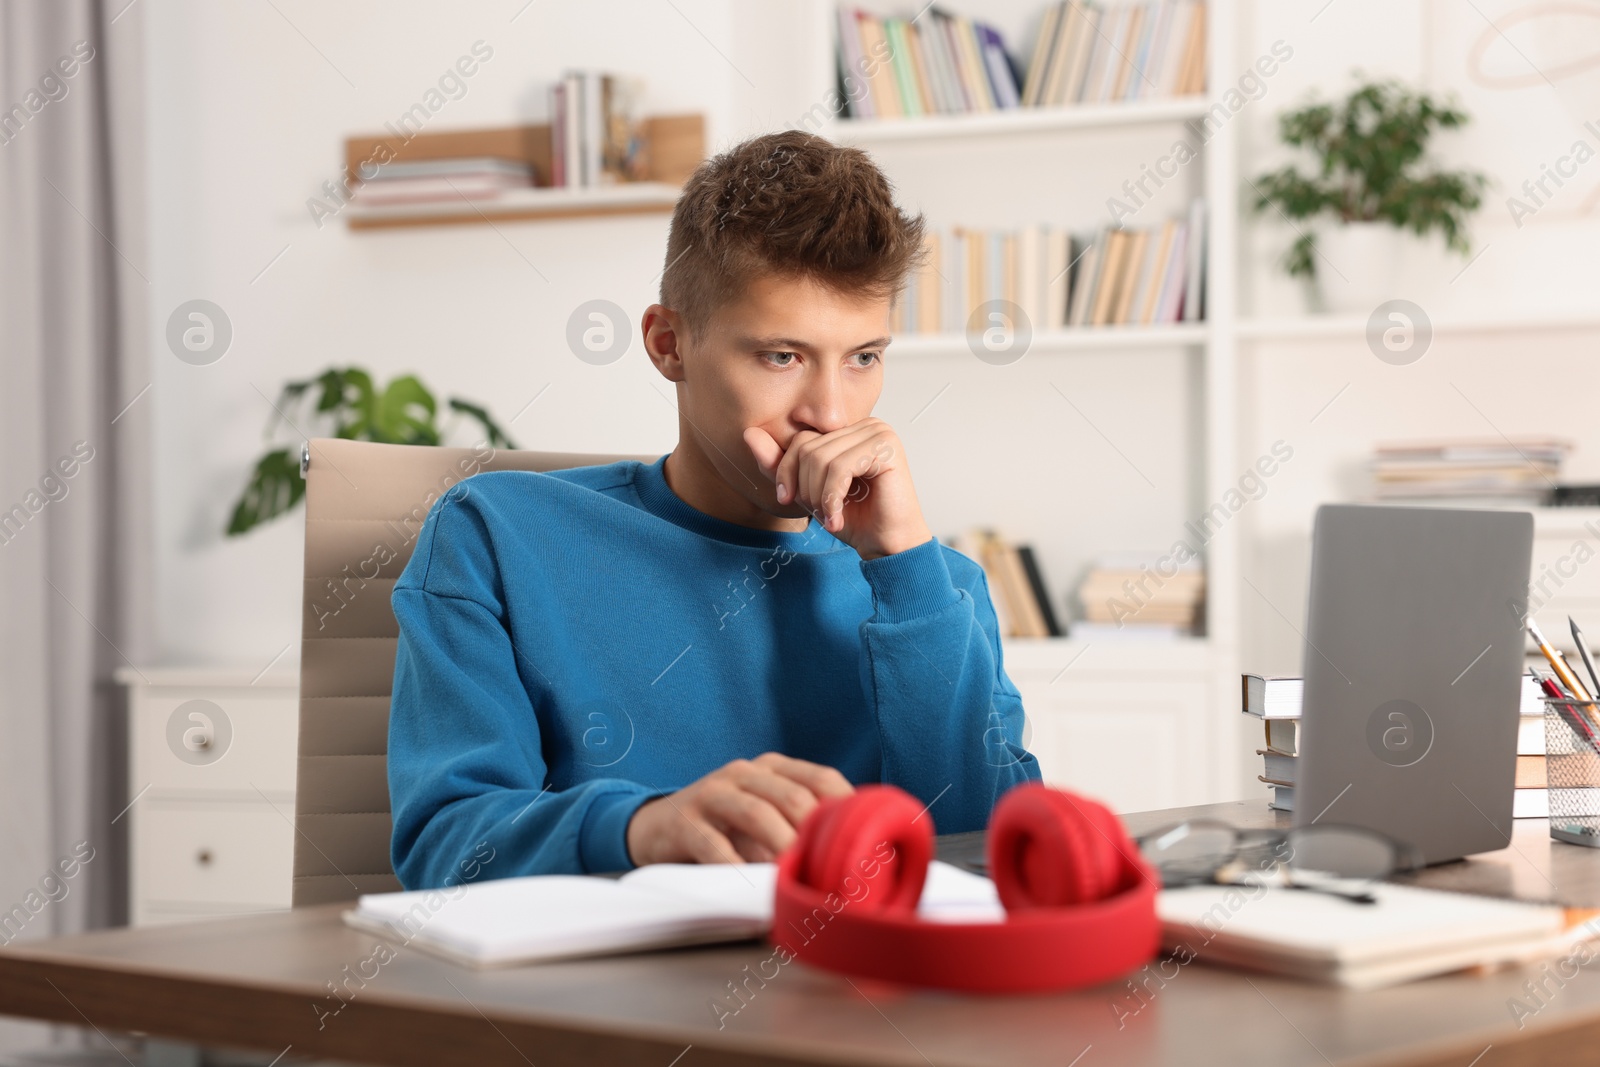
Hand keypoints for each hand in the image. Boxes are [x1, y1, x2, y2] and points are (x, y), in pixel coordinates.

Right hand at [625, 752, 854, 865]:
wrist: (656, 827)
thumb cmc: (724, 827)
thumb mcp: (764, 815)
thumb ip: (798, 826)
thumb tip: (853, 859)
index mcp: (772, 768)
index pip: (821, 778)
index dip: (847, 807)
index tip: (866, 843)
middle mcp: (744, 773)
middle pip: (792, 796)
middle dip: (817, 834)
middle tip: (836, 870)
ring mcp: (712, 793)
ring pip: (756, 813)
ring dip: (782, 847)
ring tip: (800, 876)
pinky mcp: (684, 821)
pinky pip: (713, 844)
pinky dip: (735, 867)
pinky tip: (751, 885)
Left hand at [744, 419, 933, 560]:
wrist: (888, 547)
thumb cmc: (856, 519)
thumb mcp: (808, 491)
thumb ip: (780, 465)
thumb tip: (748, 434)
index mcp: (849, 431)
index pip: (801, 439)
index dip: (788, 472)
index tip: (793, 501)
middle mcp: (866, 425)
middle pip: (808, 447)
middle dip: (804, 487)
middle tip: (819, 513)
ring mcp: (879, 433)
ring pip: (820, 459)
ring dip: (818, 497)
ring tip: (830, 517)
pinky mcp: (886, 449)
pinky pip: (838, 469)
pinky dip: (831, 499)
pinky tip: (837, 520)